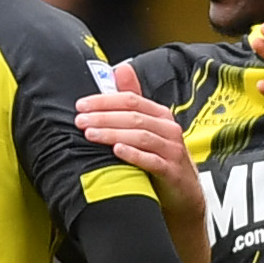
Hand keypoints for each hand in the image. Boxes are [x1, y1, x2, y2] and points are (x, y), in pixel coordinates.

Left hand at [76, 65, 198, 208]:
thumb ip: (133, 100)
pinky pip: (152, 160)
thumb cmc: (160, 158)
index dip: (104, 100)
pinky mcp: (172, 171)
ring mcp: (171, 150)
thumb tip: (120, 69)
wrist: (183, 194)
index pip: (130, 100)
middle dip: (104, 117)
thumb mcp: (148, 128)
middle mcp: (168, 129)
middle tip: (80, 121)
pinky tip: (117, 151)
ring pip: (140, 136)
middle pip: (133, 116)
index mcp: (160, 115)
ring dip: (113, 134)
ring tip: (91, 135)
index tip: (80, 106)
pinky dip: (134, 154)